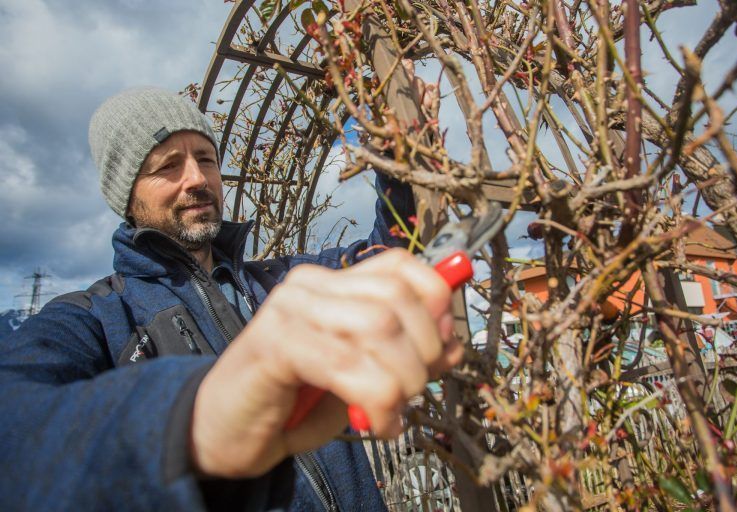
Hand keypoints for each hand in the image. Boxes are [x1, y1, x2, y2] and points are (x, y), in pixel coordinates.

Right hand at [189, 248, 463, 477]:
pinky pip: (346, 363)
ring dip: (401, 381)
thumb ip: (404, 353)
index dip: (437, 301)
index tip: (446, 347)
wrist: (222, 431)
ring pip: (379, 327)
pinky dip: (375, 399)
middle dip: (425, 352)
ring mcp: (289, 310)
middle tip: (414, 392)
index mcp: (332, 284)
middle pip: (397, 297)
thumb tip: (456, 342)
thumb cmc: (294, 402)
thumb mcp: (362, 374)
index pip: (401, 266)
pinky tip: (374, 422)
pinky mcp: (273, 344)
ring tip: (391, 413)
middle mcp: (310, 286)